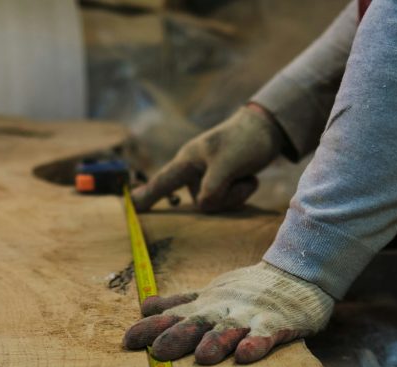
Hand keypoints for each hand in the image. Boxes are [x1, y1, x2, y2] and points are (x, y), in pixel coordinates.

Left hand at [123, 262, 333, 364]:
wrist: (297, 273)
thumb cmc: (249, 289)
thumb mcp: (211, 294)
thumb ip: (179, 304)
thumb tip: (145, 307)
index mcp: (206, 305)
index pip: (173, 316)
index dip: (151, 328)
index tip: (128, 341)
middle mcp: (224, 310)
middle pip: (197, 323)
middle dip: (177, 336)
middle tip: (158, 352)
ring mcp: (250, 316)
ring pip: (229, 329)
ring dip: (216, 341)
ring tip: (203, 357)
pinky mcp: (277, 323)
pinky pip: (265, 335)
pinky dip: (255, 343)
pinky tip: (245, 355)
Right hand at [132, 105, 284, 213]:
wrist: (268, 128)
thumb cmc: (245, 140)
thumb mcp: (228, 163)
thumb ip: (213, 188)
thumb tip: (203, 206)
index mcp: (188, 161)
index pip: (161, 182)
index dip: (145, 197)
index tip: (128, 208)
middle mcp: (194, 172)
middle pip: (202, 203)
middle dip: (225, 196)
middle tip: (242, 177)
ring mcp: (207, 179)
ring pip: (217, 204)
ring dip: (237, 193)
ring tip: (245, 173)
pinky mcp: (220, 184)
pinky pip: (228, 202)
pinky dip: (242, 191)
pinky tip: (248, 176)